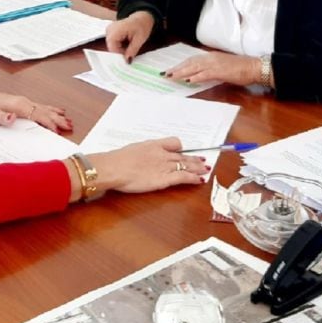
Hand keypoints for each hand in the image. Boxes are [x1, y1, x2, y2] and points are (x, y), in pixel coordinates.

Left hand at [0, 89, 72, 132]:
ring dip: (57, 115)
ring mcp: (24, 101)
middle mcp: (24, 102)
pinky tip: (56, 111)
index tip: (57, 131)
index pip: (38, 115)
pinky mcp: (23, 103)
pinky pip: (40, 106)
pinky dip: (50, 110)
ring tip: (68, 121)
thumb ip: (2, 117)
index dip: (49, 123)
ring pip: (45, 108)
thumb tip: (13, 118)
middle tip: (69, 126)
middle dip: (58, 119)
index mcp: (19, 105)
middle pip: (45, 111)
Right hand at [88, 137, 209, 194]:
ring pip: (186, 165)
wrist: (115, 167)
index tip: (184, 151)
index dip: (180, 148)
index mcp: (153, 145)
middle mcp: (162, 154)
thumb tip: (140, 157)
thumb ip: (140, 152)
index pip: (173, 142)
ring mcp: (165, 166)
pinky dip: (193, 178)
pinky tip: (200, 180)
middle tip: (203, 160)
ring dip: (198, 167)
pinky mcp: (165, 179)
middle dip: (194, 158)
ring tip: (206, 169)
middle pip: (183, 155)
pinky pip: (184, 177)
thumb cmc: (118, 160)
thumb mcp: (131, 150)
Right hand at [104, 11, 154, 61]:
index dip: (119, 55)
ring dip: (121, 49)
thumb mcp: (139, 39)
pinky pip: (113, 43)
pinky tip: (127, 44)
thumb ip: (132, 50)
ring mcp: (109, 30)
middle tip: (130, 54)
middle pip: (111, 47)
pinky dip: (120, 46)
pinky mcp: (111, 32)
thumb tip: (127, 61)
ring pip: (112, 46)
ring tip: (130, 47)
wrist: (142, 16)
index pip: (112, 48)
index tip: (128, 59)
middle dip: (120, 52)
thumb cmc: (142, 25)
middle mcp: (109, 30)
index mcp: (115, 30)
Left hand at [164, 50, 259, 85]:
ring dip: (182, 72)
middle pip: (189, 62)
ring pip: (194, 67)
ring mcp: (215, 64)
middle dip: (177, 68)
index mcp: (211, 56)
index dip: (181, 64)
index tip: (171, 69)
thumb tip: (199, 76)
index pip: (192, 59)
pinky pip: (204, 74)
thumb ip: (210, 70)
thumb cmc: (240, 69)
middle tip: (165, 73)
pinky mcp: (220, 71)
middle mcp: (210, 58)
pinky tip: (188, 81)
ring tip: (171, 76)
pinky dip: (195, 77)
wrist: (253, 67)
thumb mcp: (222, 67)